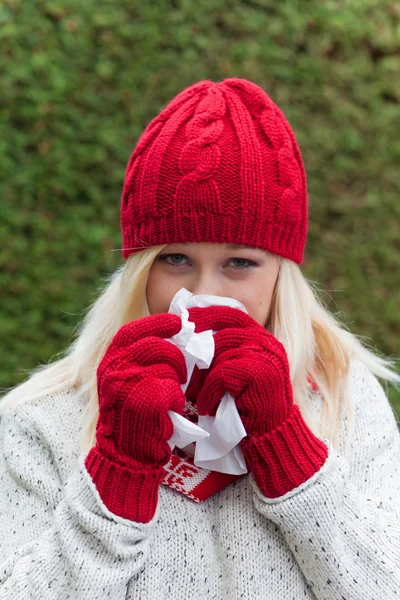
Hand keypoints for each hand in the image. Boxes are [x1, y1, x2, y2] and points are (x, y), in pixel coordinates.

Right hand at [85, 312, 186, 521]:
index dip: (159, 323)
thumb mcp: (129, 379)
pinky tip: (169, 412)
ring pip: (168, 368)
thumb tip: (179, 331)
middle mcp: (114, 370)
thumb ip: (144, 357)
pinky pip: (172, 390)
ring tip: (171, 397)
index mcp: (110, 360)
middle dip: (178, 357)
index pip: (134, 329)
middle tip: (183, 373)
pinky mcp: (142, 404)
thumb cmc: (134, 414)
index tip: (179, 322)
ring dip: (178, 382)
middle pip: (158, 346)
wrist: (124, 455)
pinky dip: (177, 401)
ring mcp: (126, 386)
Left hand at [188, 306, 327, 497]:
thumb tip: (186, 335)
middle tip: (183, 368)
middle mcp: (267, 342)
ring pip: (220, 351)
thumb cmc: (247, 407)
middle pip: (223, 330)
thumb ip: (220, 353)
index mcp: (262, 338)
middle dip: (198, 347)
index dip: (206, 314)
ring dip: (202, 377)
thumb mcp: (233, 374)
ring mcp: (266, 356)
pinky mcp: (261, 372)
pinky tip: (208, 407)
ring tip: (197, 396)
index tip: (184, 321)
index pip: (231, 313)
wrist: (272, 437)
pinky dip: (210, 391)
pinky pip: (223, 372)